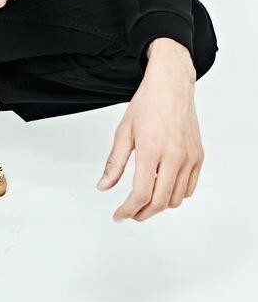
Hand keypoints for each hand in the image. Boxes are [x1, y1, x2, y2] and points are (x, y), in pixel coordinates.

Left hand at [95, 38, 203, 220]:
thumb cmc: (147, 104)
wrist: (171, 86)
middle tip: (130, 213)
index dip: (128, 210)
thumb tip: (103, 186)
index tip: (119, 216)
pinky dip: (176, 195)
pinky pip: (189, 187)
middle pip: (159, 202)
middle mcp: (174, 156)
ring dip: (159, 206)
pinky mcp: (199, 156)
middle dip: (142, 213)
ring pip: (176, 199)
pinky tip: (163, 190)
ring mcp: (189, 158)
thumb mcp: (124, 132)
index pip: (141, 193)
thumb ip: (114, 163)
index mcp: (152, 150)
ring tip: (145, 201)